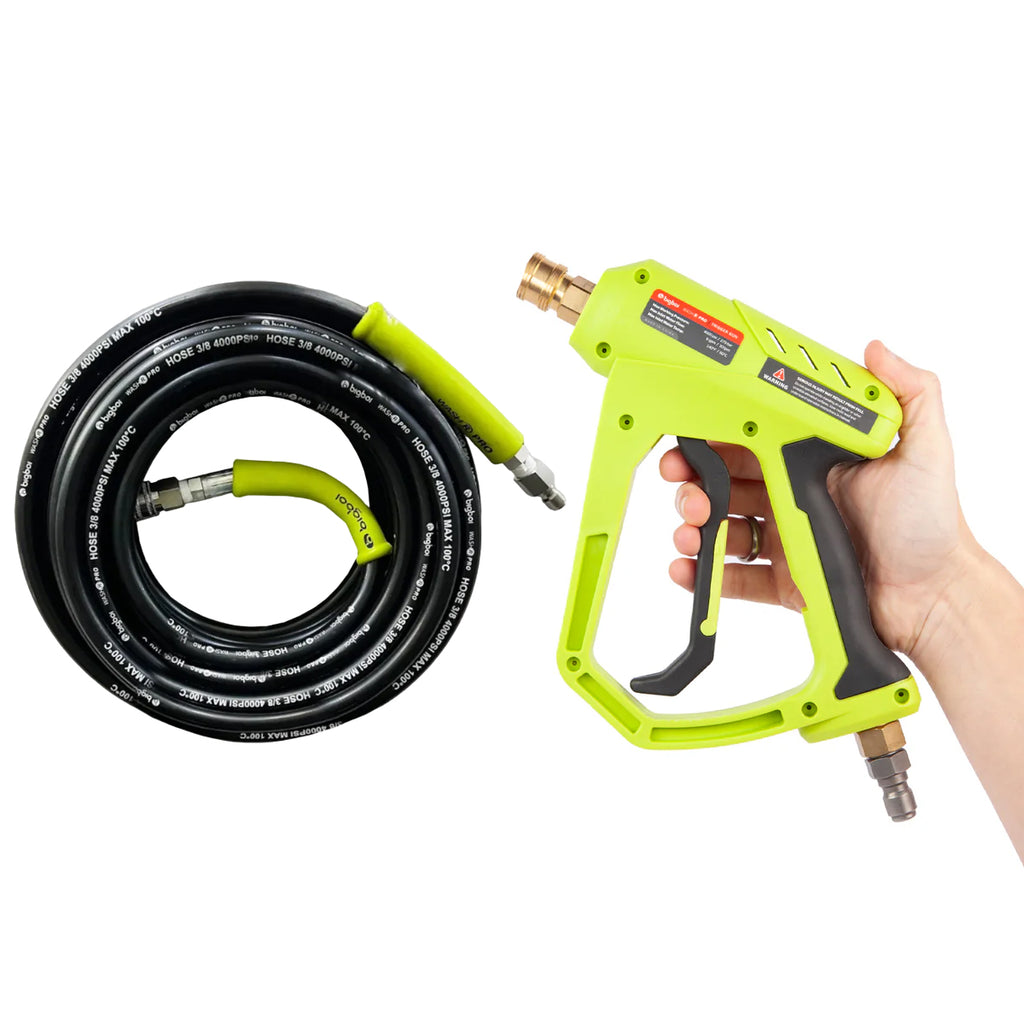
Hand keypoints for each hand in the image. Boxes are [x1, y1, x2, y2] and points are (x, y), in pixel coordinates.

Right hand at [660, 341, 977, 656]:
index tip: (691, 436)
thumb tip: (876, 348)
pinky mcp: (782, 579)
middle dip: (694, 480)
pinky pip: (733, 575)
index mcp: (813, 459)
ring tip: (689, 532)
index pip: (752, 437)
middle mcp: (793, 493)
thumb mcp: (926, 452)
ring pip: (721, 525)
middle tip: (683, 486)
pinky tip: (687, 569)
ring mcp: (784, 536)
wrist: (936, 598)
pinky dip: (703, 574)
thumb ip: (912, 394)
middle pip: (724, 480)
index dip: (716, 434)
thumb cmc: (932, 525)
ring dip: (694, 525)